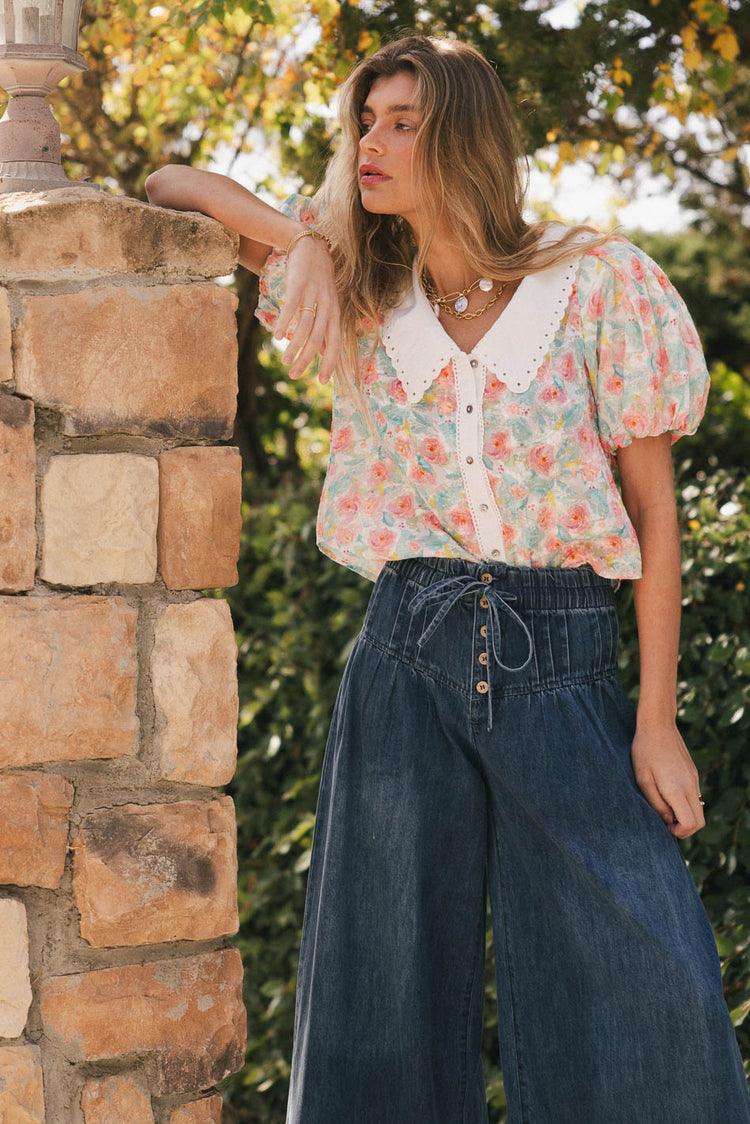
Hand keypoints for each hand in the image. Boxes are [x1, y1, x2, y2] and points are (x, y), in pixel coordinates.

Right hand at [273, 233, 340, 383]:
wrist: (310, 244)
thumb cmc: (318, 278)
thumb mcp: (328, 302)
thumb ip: (326, 326)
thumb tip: (325, 351)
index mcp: (335, 312)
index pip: (335, 343)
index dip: (330, 362)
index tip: (322, 382)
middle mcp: (327, 305)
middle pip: (318, 339)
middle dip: (307, 360)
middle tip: (294, 375)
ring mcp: (313, 294)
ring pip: (305, 326)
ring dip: (294, 346)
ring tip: (284, 361)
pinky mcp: (298, 284)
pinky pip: (292, 307)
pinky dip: (284, 322)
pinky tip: (276, 336)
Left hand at [631, 720, 704, 838]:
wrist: (658, 725)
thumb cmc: (645, 751)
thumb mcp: (642, 779)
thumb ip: (655, 802)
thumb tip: (667, 820)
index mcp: (676, 789)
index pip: (691, 824)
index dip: (679, 832)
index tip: (664, 826)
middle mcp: (690, 786)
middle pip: (700, 821)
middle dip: (685, 829)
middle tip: (666, 823)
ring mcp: (694, 779)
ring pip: (699, 809)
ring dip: (686, 816)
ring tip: (665, 808)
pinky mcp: (693, 773)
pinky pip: (695, 796)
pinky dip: (686, 803)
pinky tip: (668, 794)